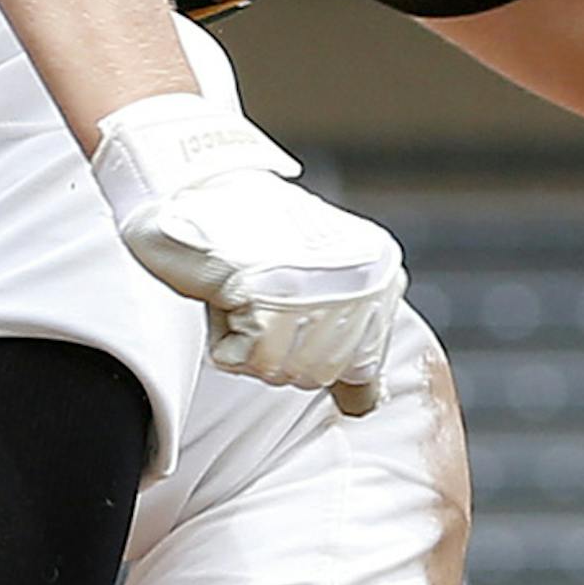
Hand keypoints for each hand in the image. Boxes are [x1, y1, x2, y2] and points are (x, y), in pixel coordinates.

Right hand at [91, 94, 405, 406]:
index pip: (361, 373)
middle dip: (278, 346)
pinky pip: (245, 359)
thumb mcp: (321, 282)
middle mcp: (364, 288)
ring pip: (279, 371)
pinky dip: (225, 336)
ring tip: (242, 288)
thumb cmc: (252, 231)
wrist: (203, 181)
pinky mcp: (273, 303)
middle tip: (259, 293)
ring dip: (251, 340)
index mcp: (381, 277)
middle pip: (315, 376)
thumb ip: (350, 340)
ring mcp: (322, 296)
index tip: (287, 320)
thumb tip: (365, 403)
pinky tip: (227, 292)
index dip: (314, 356)